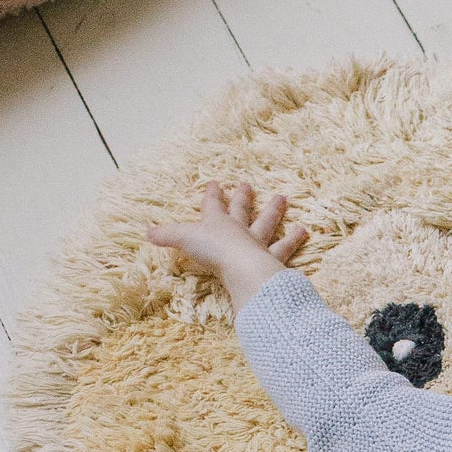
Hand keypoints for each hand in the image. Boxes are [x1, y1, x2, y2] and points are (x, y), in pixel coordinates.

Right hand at [147, 180, 307, 310]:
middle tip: (249, 185)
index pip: (213, 206)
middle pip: (243, 211)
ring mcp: (259, 246)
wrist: (242, 268)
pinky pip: (286, 251)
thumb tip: (147, 232)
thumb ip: (167, 236)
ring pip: (268, 226)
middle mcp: (240, 231)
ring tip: (284, 201)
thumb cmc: (213, 251)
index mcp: (218, 224)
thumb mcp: (184, 240)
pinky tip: (304, 234)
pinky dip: (294, 242)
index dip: (213, 195)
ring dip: (275, 213)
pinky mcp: (273, 262)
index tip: (215, 183)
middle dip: (244, 198)